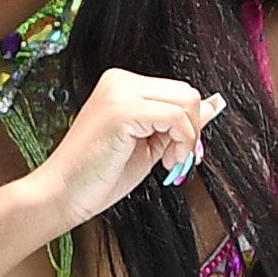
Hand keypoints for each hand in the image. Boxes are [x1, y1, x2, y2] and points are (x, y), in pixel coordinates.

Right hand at [30, 68, 225, 227]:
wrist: (62, 195)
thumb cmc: (97, 176)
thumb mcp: (149, 145)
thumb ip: (178, 123)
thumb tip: (214, 105)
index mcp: (121, 85)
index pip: (177, 92)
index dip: (189, 124)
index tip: (180, 153)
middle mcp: (119, 81)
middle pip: (186, 92)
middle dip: (193, 129)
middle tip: (177, 159)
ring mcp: (118, 93)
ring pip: (185, 101)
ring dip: (188, 137)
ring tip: (170, 162)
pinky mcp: (121, 110)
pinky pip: (174, 117)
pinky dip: (181, 142)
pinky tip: (166, 162)